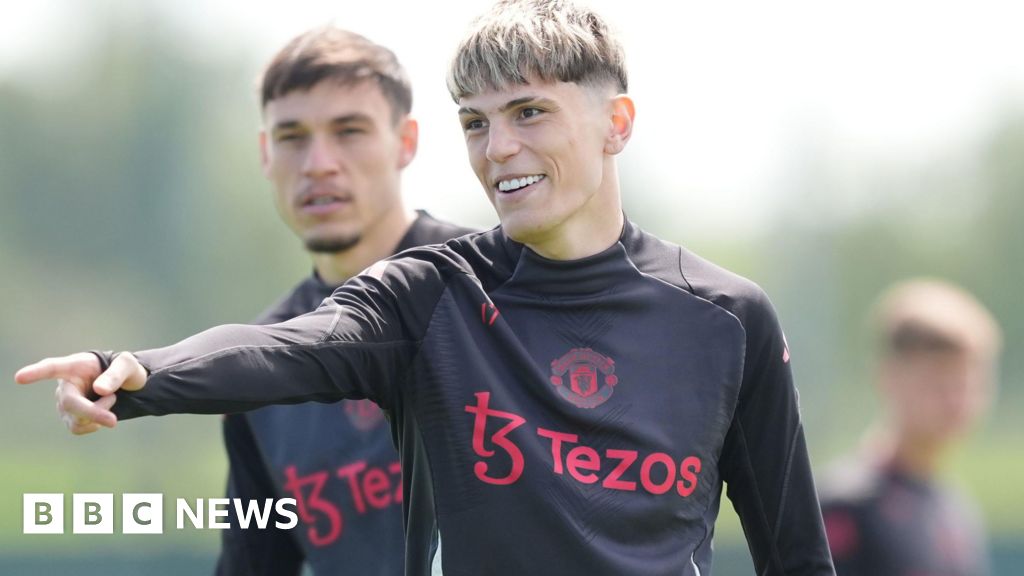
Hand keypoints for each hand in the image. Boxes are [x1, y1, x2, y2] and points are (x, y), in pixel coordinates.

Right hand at [15, 352, 147, 434]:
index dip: (36, 373)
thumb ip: (116, 374)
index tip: (19, 377)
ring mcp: (64, 403)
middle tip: (113, 421)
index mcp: (74, 366)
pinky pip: (80, 427)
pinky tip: (102, 412)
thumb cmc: (122, 369)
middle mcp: (64, 385)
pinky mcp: (69, 418)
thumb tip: (100, 391)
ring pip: (77, 419)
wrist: (123, 384)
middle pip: (70, 403)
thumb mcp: (127, 366)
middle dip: (92, 412)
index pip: (51, 368)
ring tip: (111, 399)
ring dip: (99, 414)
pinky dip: (96, 423)